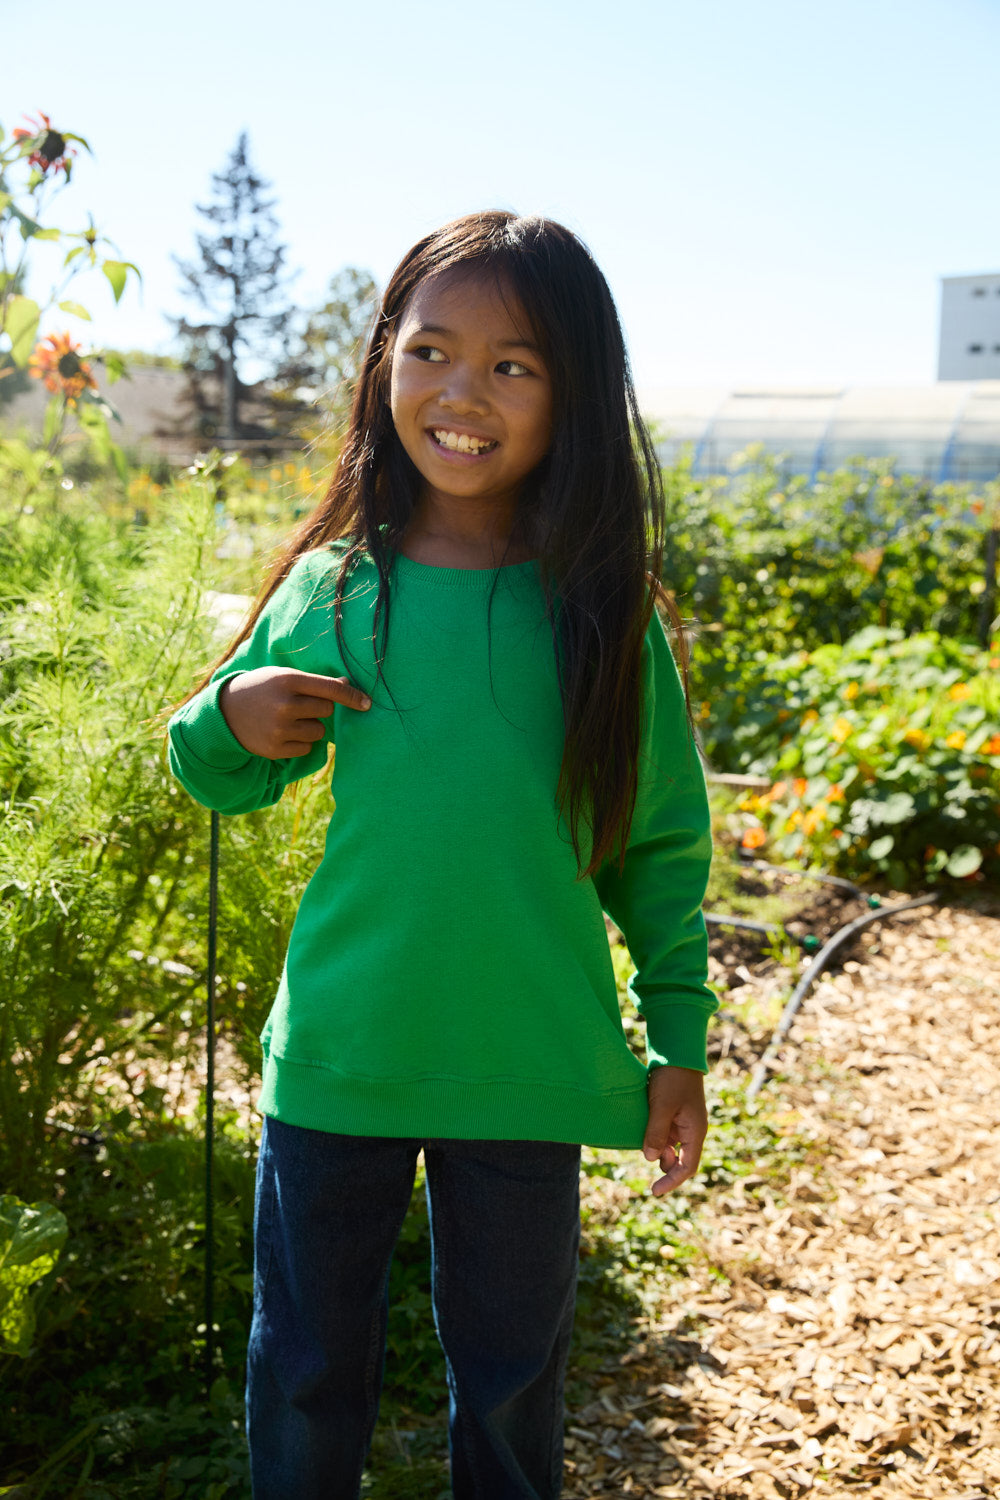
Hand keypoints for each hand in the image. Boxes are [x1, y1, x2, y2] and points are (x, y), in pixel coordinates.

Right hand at [219, 666, 370, 758]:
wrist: (226, 711)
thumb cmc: (263, 688)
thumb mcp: (284, 676)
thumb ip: (315, 682)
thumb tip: (348, 686)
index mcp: (288, 680)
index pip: (330, 689)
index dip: (352, 696)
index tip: (368, 703)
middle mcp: (284, 705)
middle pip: (327, 711)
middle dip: (320, 708)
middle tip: (300, 705)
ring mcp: (279, 729)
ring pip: (319, 732)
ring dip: (311, 726)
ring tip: (289, 719)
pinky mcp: (275, 749)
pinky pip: (307, 748)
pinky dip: (301, 742)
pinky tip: (283, 733)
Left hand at [642, 1066, 707, 1196]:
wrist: (676, 1053)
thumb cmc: (672, 1079)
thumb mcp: (662, 1106)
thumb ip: (656, 1133)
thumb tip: (650, 1159)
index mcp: (695, 1132)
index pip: (687, 1167)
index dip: (671, 1182)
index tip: (654, 1191)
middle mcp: (691, 1131)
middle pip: (679, 1160)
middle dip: (664, 1167)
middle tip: (646, 1160)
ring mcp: (683, 1123)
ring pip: (670, 1148)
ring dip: (658, 1152)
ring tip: (643, 1144)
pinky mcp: (674, 1114)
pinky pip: (665, 1135)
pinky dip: (655, 1139)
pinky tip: (642, 1135)